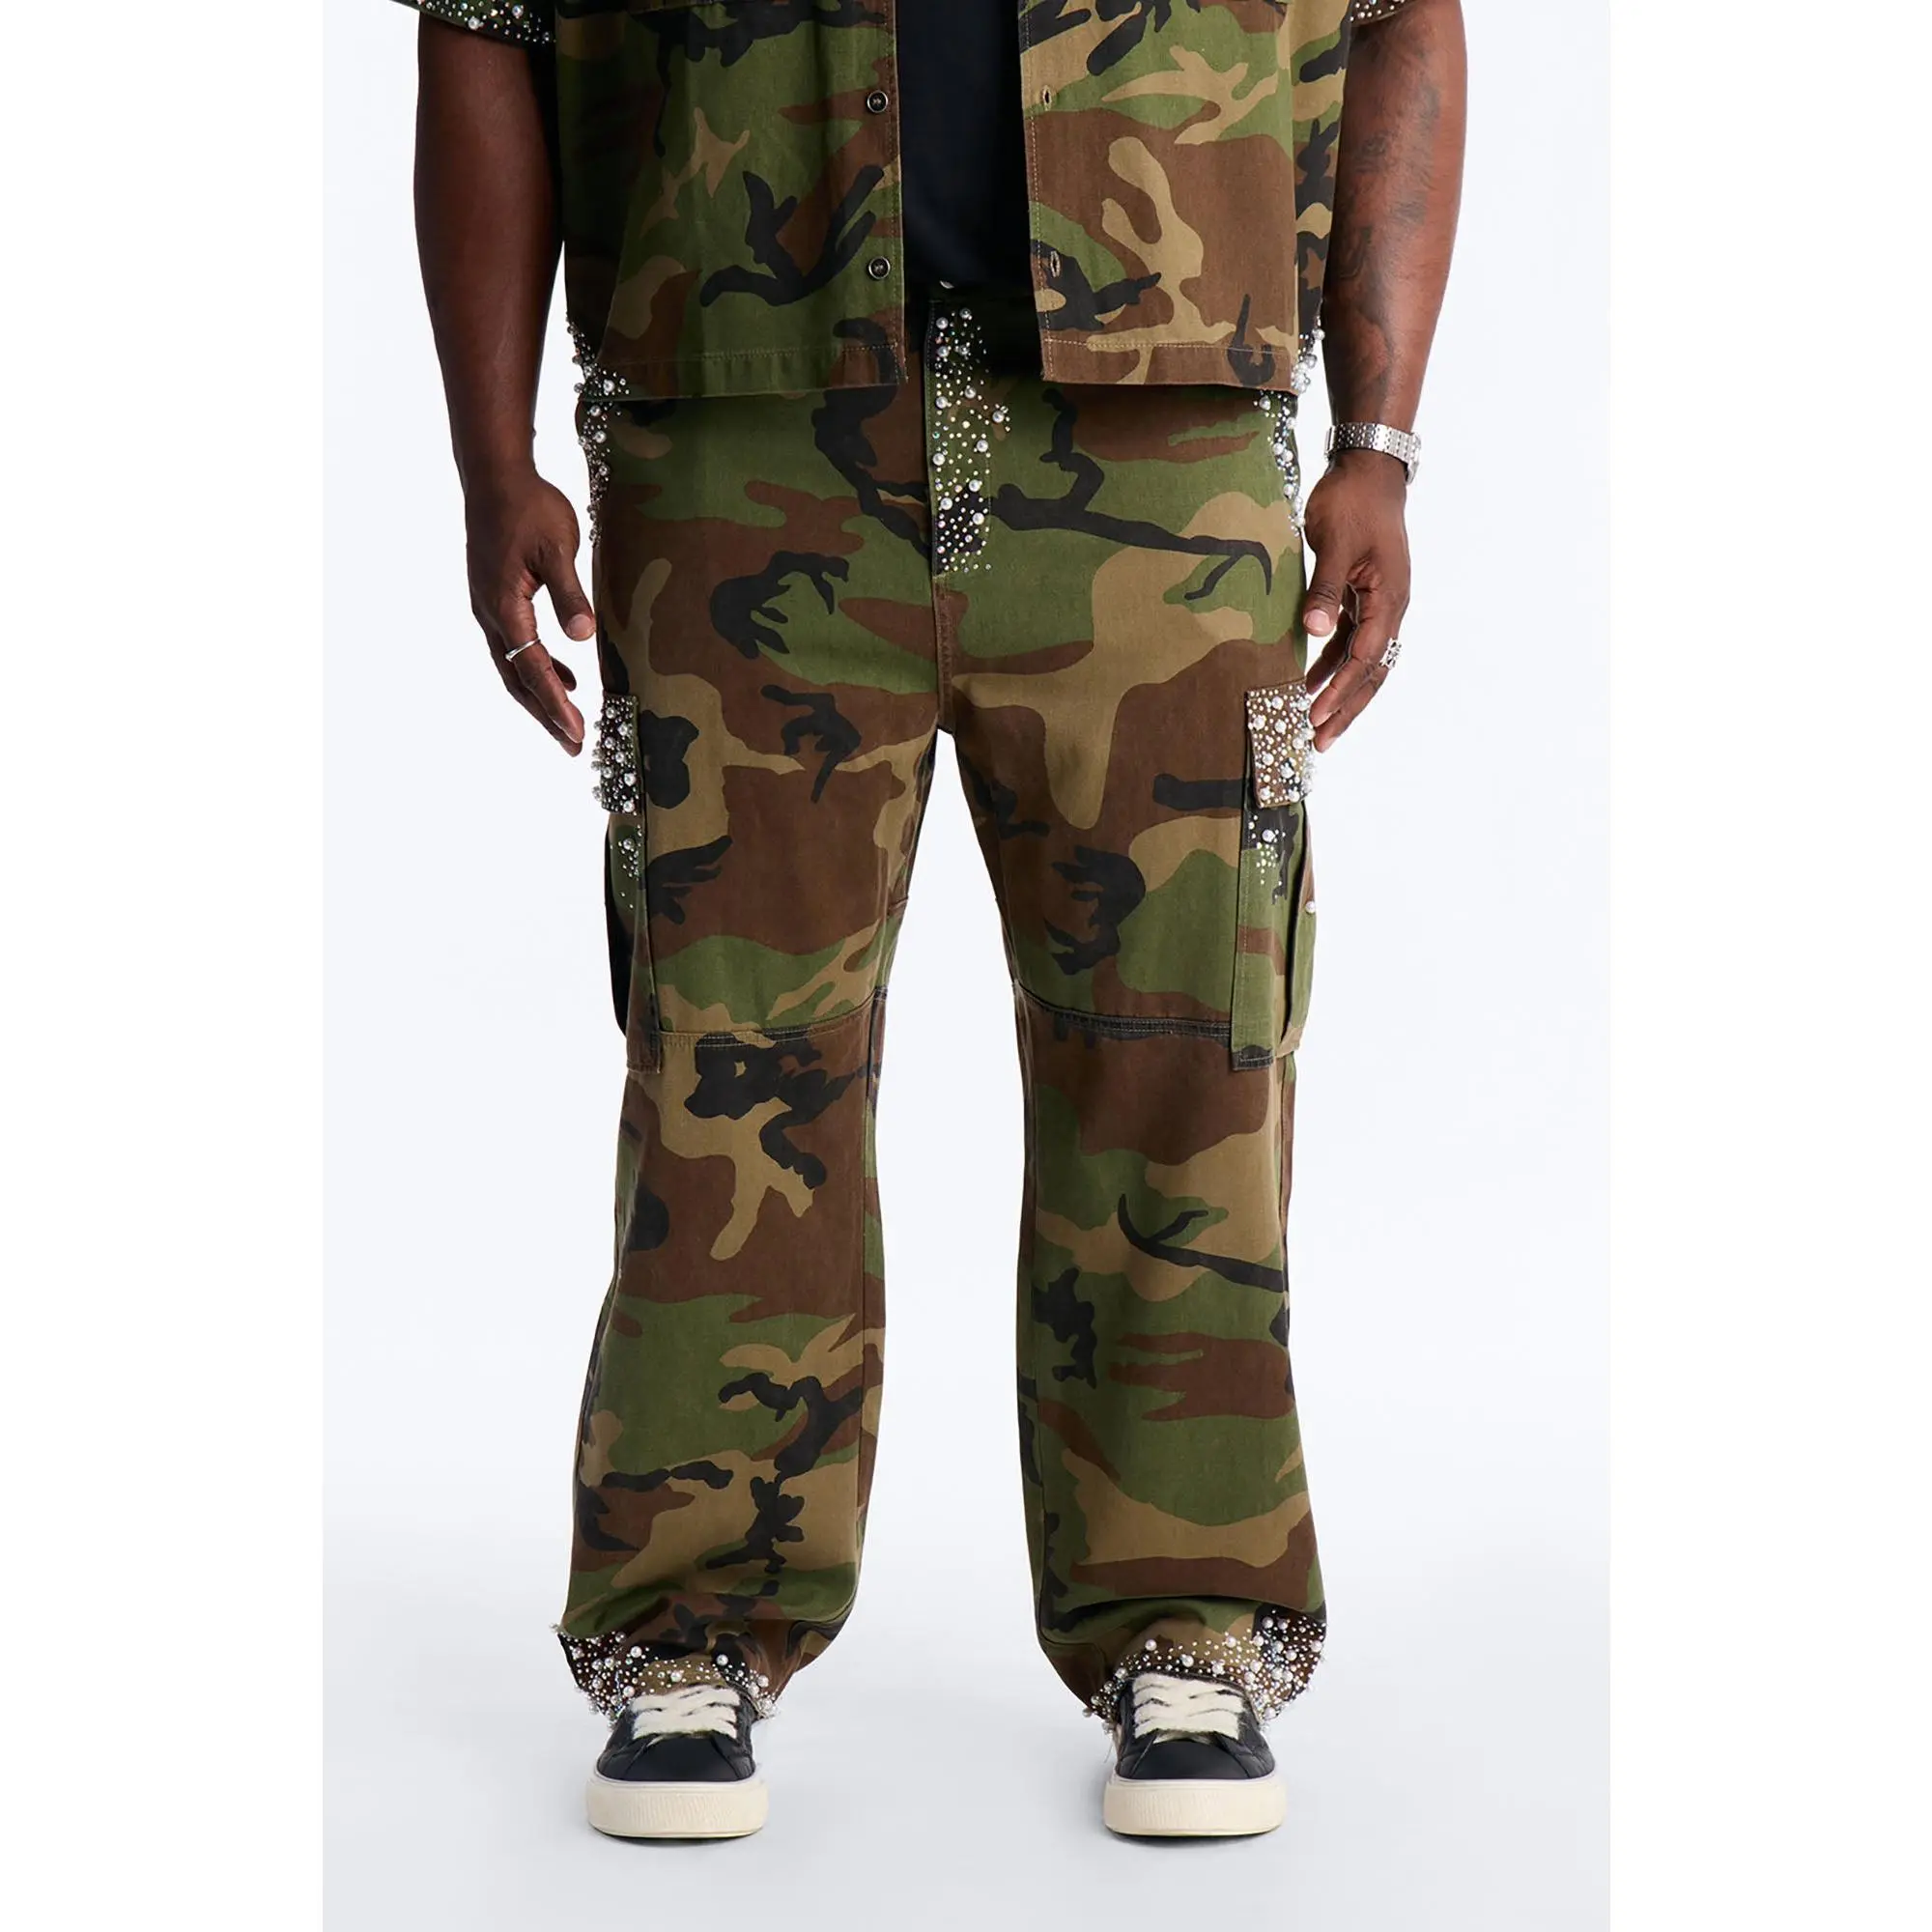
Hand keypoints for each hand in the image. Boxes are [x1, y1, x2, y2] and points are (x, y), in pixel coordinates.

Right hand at [465, 472, 594, 753]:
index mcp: (505, 607)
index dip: (555, 705)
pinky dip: (538, 668)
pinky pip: (516, 646)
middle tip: (573, 745)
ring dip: (541, 695)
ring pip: (513, 666)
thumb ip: (570, 594)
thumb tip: (584, 635)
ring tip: (570, 722)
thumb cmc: (528, 507)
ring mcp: (490, 607)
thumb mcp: (557, 549)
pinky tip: (566, 676)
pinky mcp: (496, 598)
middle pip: (517, 679)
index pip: (532, 669)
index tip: (576, 733)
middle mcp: (491, 614)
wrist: (495, 477)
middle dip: (546, 714)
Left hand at [1298, 452, 1412, 751]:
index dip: (1340, 690)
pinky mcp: (1363, 599)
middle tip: (1320, 742)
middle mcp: (1390, 609)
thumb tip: (1313, 631)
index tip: (1315, 714)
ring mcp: (1378, 605)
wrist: (1367, 471)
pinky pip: (1350, 644)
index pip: (1364, 658)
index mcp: (1389, 599)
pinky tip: (1308, 682)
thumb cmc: (1353, 501)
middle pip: (1372, 673)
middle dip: (1346, 709)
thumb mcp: (1335, 543)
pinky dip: (1330, 666)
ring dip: (1339, 694)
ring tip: (1313, 725)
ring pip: (1362, 663)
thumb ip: (1325, 589)